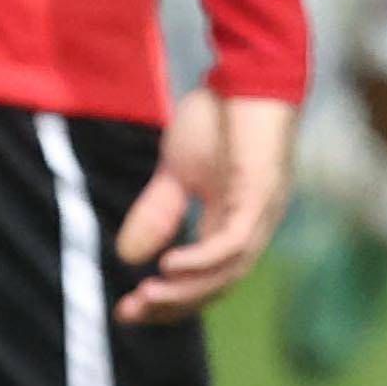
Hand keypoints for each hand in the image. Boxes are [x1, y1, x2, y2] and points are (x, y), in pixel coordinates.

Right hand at [115, 90, 296, 323]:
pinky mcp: (259, 194)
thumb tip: (129, 257)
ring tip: (147, 297)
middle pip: (216, 287)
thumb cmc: (218, 116)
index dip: (168, 300)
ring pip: (226, 273)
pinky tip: (168, 266)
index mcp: (235, 224)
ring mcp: (260, 214)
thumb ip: (158, 212)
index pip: (205, 280)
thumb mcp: (176, 170)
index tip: (126, 310)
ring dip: (186, 291)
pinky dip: (202, 260)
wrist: (248, 71)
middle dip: (173, 306)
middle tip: (131, 313)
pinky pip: (232, 242)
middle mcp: (253, 228)